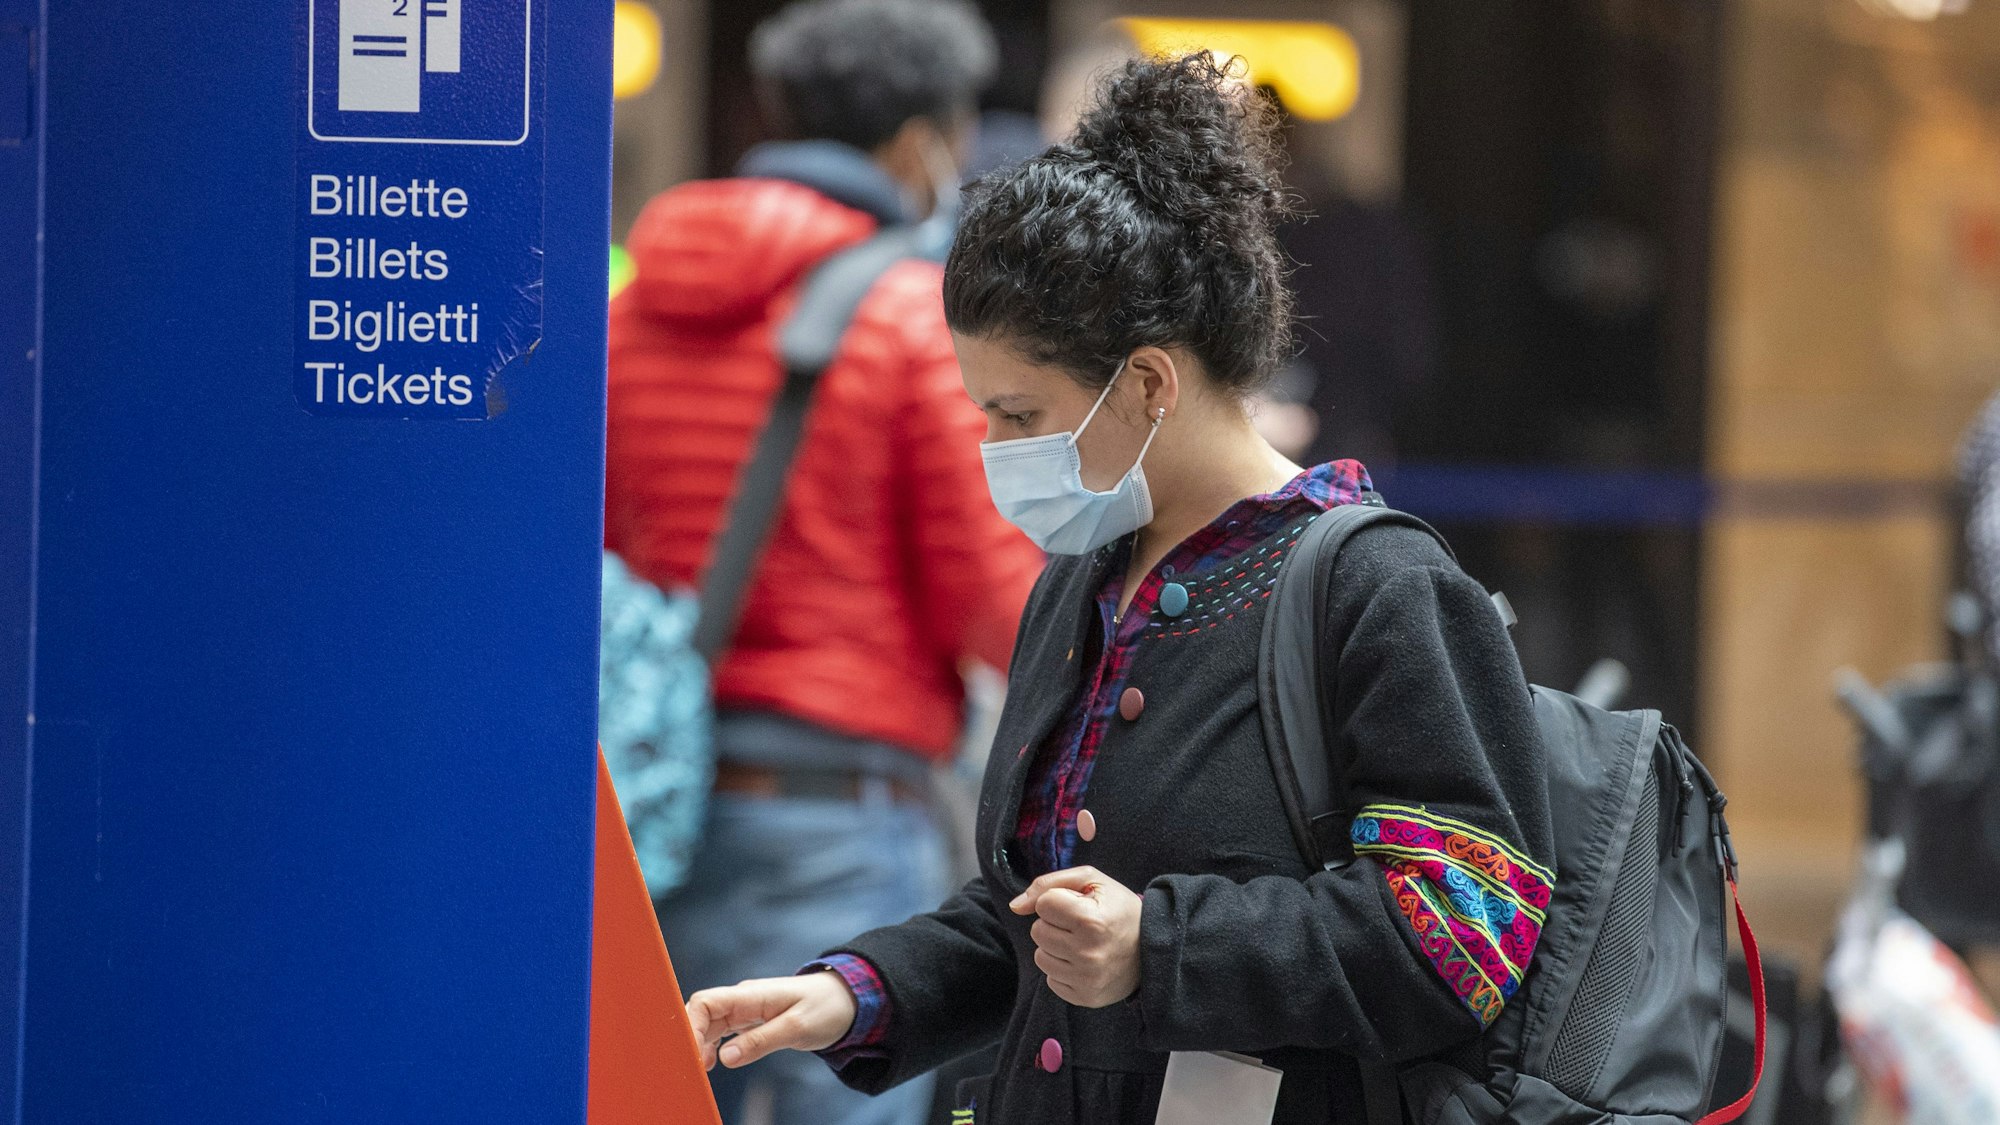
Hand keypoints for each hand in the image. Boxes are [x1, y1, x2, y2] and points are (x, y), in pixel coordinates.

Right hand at [685, 971, 858, 1070]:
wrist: (847, 999)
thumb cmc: (825, 1008)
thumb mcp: (796, 1027)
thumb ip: (760, 1041)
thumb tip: (725, 1058)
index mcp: (750, 995)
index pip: (705, 1002)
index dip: (691, 1027)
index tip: (693, 1056)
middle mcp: (742, 999)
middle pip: (701, 1014)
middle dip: (690, 1039)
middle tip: (692, 1069)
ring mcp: (745, 1009)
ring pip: (709, 1023)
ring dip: (699, 1044)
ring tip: (699, 1070)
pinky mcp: (750, 1020)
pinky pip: (721, 1030)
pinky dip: (712, 1045)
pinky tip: (712, 1063)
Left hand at [1009, 865, 1142, 1007]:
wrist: (1153, 949)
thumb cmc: (1119, 909)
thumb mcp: (1092, 881)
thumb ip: (1049, 884)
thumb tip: (1015, 905)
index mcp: (1091, 920)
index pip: (1044, 905)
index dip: (1058, 901)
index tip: (1079, 905)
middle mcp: (1087, 953)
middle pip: (1038, 931)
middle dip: (1055, 924)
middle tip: (1080, 925)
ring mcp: (1086, 979)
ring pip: (1040, 956)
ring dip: (1056, 946)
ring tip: (1081, 943)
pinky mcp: (1084, 997)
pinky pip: (1050, 979)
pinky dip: (1063, 968)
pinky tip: (1083, 962)